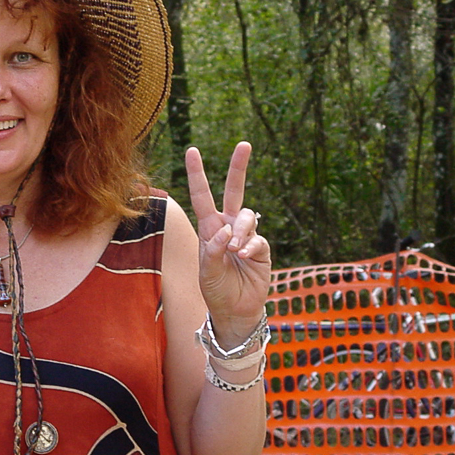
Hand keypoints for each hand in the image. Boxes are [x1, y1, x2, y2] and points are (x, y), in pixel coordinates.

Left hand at [186, 143, 271, 342]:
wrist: (234, 310)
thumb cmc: (215, 289)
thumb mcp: (207, 271)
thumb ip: (213, 251)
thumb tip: (226, 230)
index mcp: (209, 228)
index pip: (202, 196)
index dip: (197, 174)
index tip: (192, 150)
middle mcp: (228, 226)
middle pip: (234, 191)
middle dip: (238, 167)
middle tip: (244, 144)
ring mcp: (246, 236)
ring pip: (247, 216)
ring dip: (240, 230)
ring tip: (234, 250)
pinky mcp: (261, 248)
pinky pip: (258, 238)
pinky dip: (250, 246)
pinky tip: (244, 256)